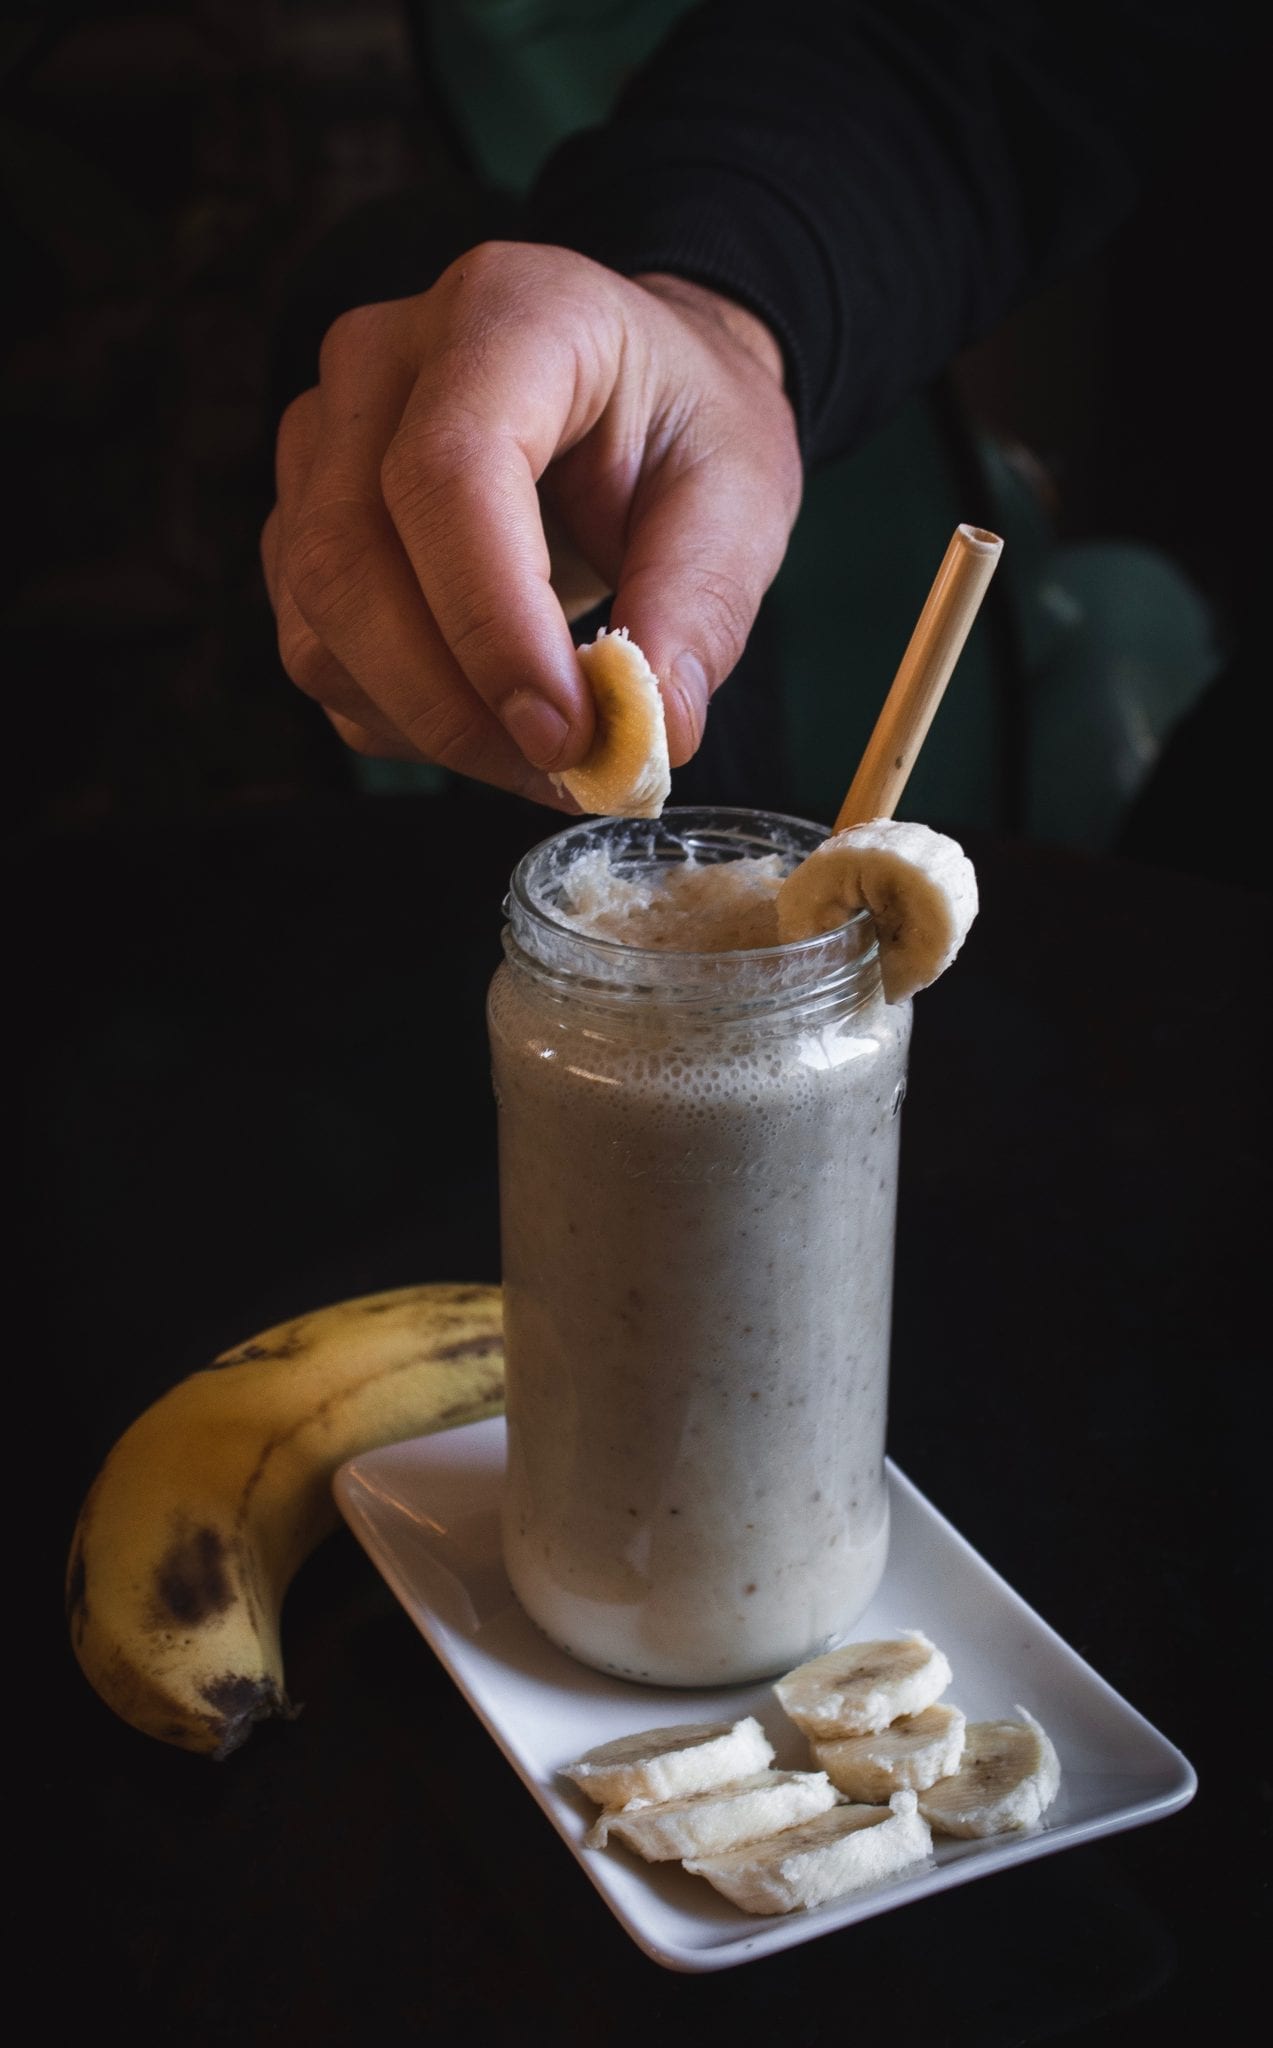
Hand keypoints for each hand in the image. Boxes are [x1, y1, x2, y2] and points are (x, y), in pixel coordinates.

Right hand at [260, 242, 801, 802]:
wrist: (635, 392)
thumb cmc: (683, 427)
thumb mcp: (739, 496)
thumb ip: (700, 608)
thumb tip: (654, 737)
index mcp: (503, 315)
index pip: (446, 472)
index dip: (492, 622)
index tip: (567, 732)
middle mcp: (379, 362)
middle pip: (347, 558)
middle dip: (453, 704)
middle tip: (566, 771)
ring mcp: (318, 443)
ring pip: (318, 625)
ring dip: (429, 726)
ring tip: (546, 755)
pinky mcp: (302, 525)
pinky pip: (319, 657)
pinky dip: (403, 723)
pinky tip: (492, 723)